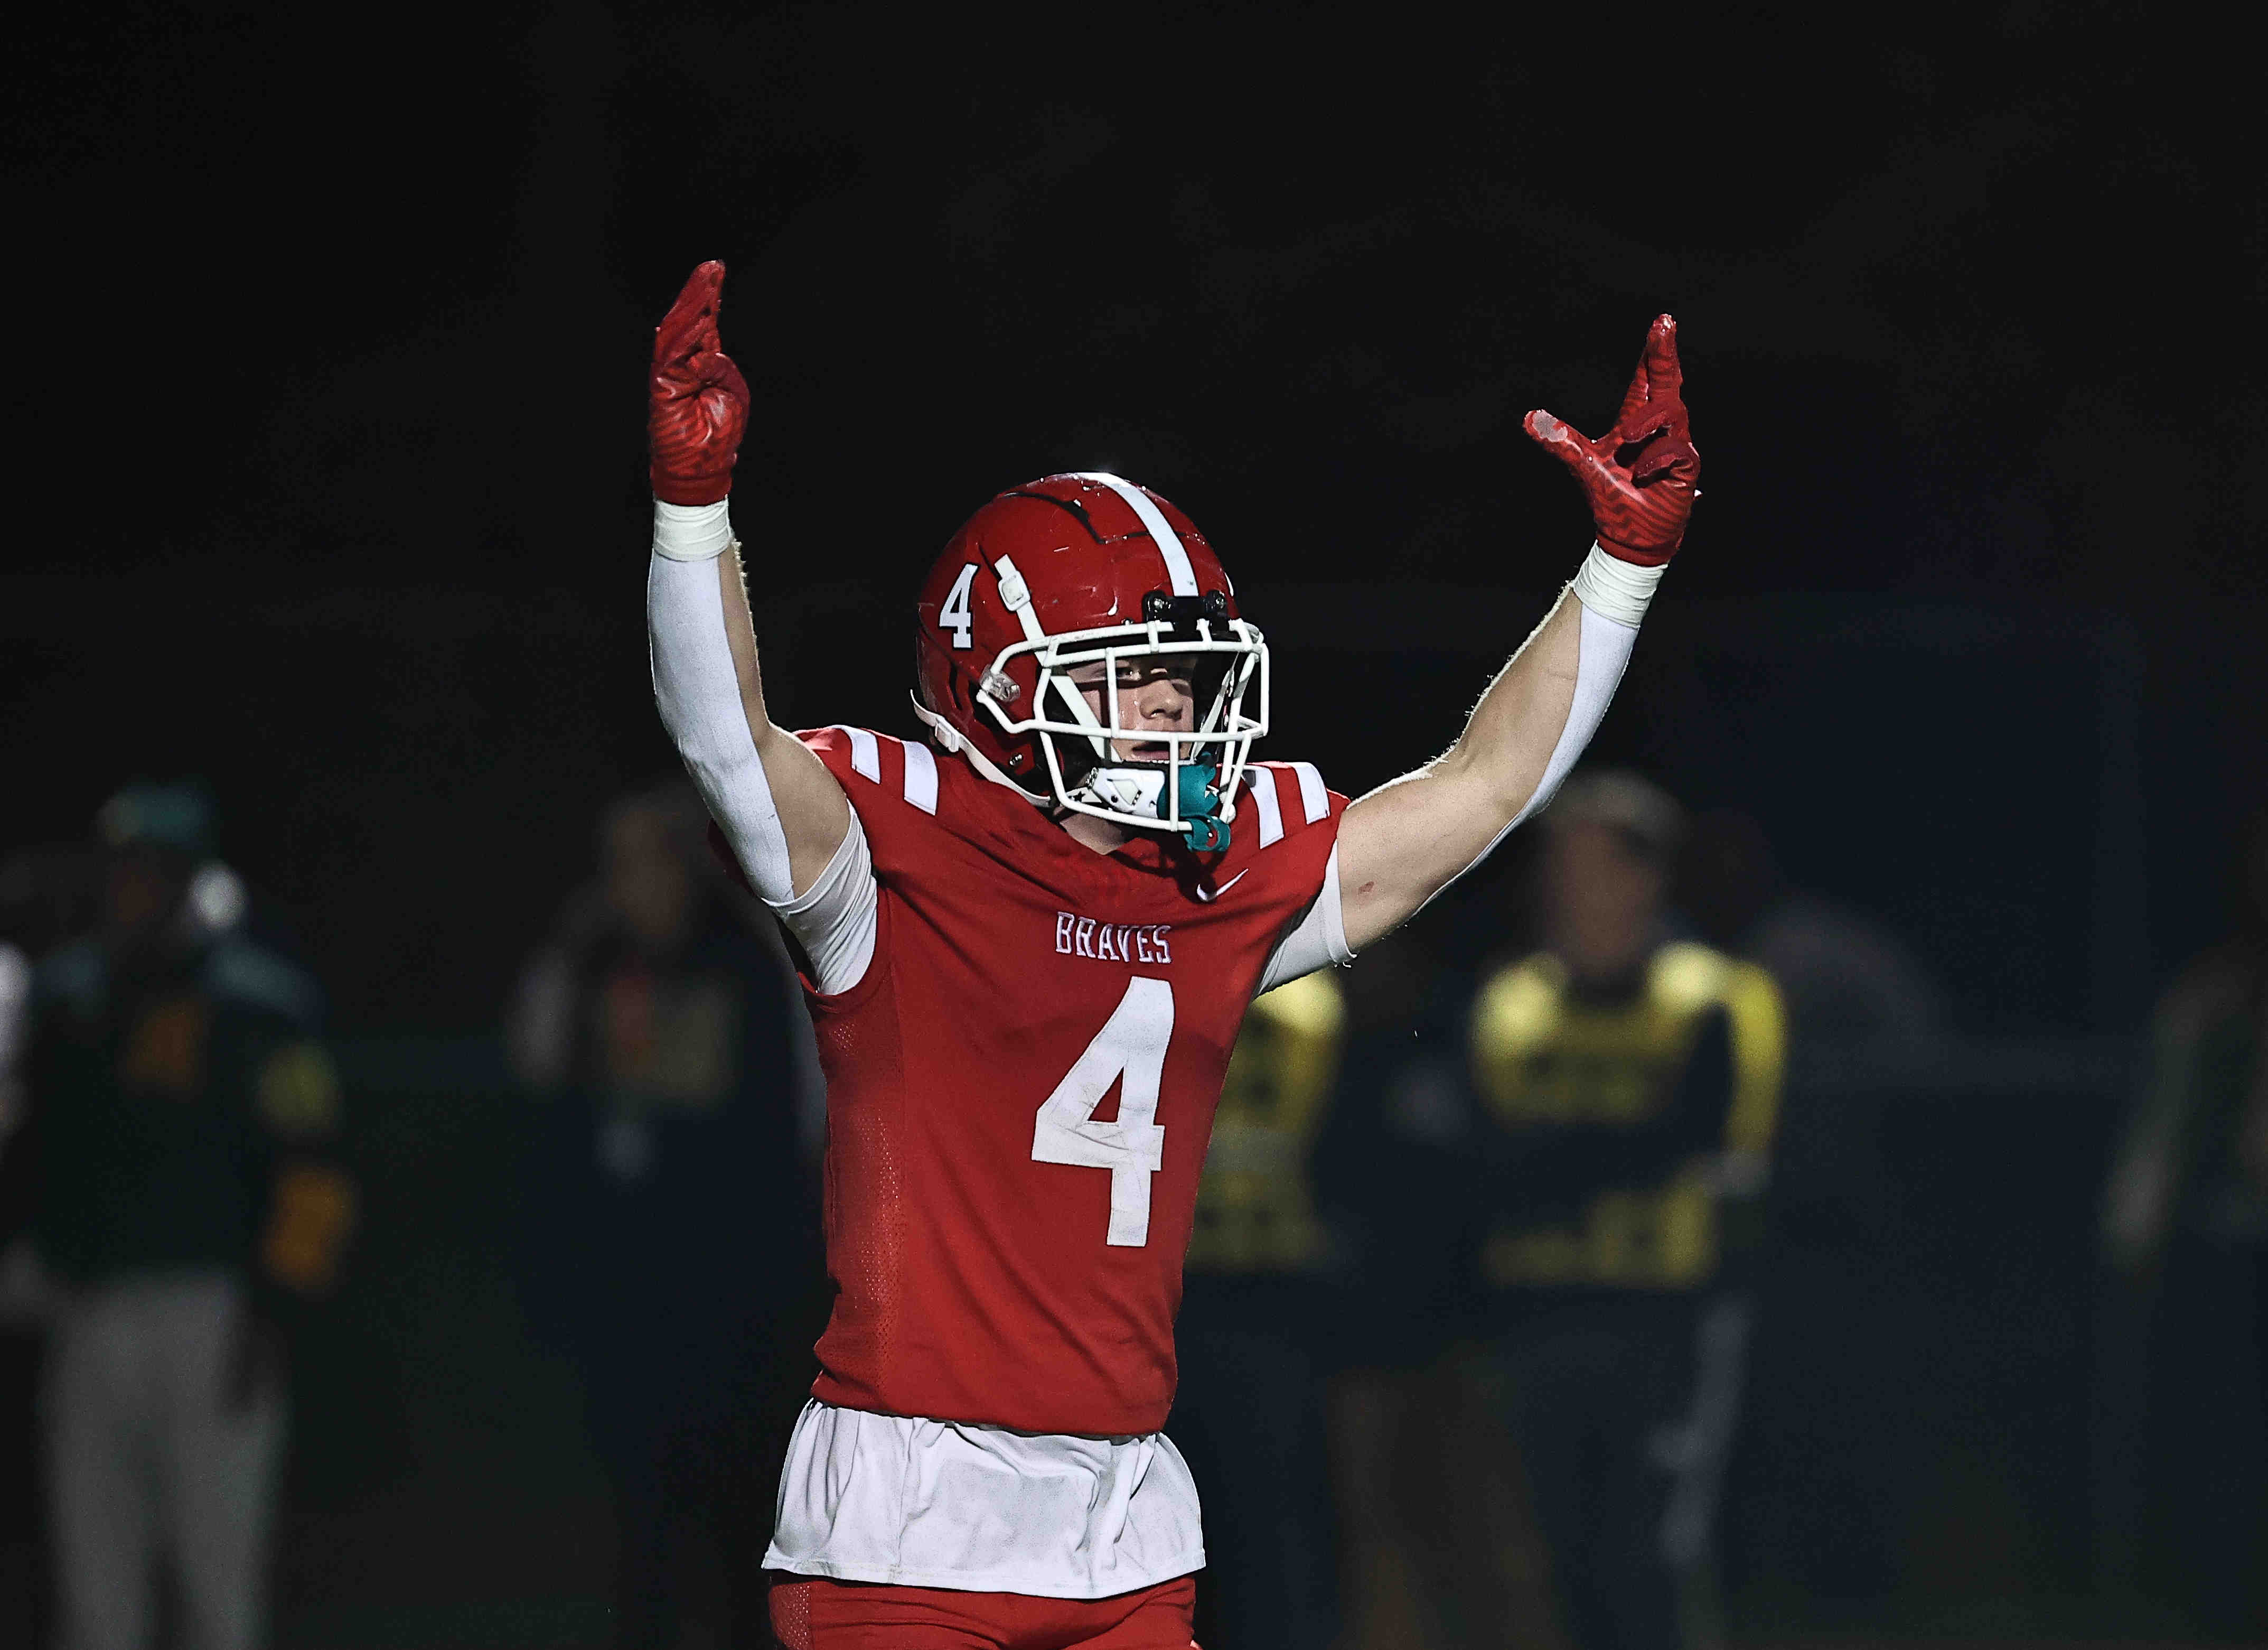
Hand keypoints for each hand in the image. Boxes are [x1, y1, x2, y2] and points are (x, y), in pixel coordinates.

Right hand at [649, 260, 748, 505]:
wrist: (704, 469)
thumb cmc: (718, 436)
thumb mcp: (732, 394)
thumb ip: (721, 367)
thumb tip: (708, 346)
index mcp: (699, 363)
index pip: (703, 324)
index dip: (709, 298)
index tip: (717, 273)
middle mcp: (681, 364)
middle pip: (688, 321)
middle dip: (700, 293)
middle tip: (712, 267)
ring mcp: (669, 374)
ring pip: (677, 333)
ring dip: (691, 307)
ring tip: (704, 282)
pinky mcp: (662, 388)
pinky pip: (671, 357)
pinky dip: (685, 339)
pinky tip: (699, 320)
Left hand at [1525, 315, 1698, 564]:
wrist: (1629, 537)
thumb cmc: (1612, 496)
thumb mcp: (1582, 464)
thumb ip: (1560, 440)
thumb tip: (1528, 417)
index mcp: (1635, 421)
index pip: (1646, 379)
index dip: (1653, 352)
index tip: (1661, 321)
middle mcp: (1658, 428)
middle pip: (1667, 382)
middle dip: (1664, 354)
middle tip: (1664, 324)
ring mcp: (1674, 446)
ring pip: (1673, 414)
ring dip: (1649, 421)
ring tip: (1627, 438)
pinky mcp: (1685, 468)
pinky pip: (1678, 451)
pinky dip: (1657, 457)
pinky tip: (1641, 471)